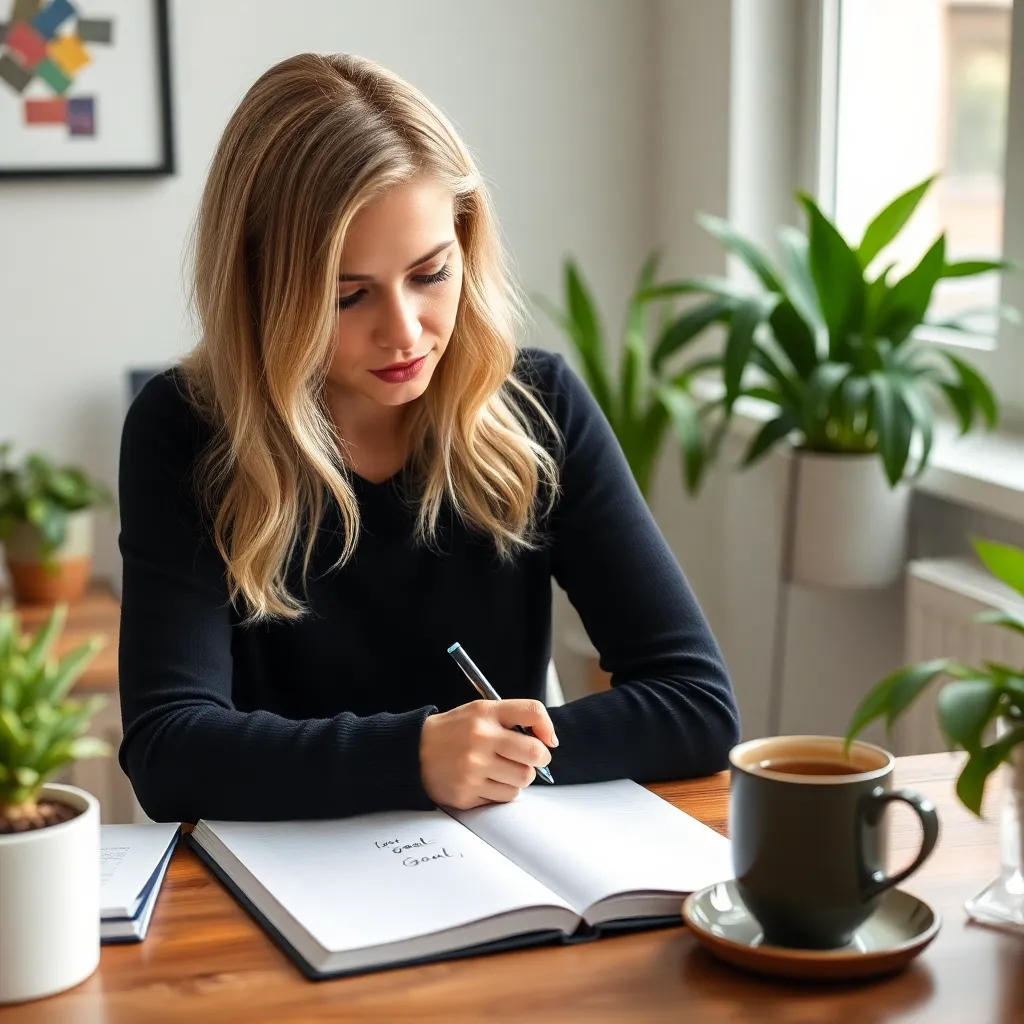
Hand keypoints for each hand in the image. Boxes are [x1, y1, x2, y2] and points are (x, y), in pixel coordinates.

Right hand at [419, 699, 557, 809]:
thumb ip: (510, 719)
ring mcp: (474, 768)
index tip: (548, 739)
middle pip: (534, 753)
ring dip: (520, 777)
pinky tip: (488, 781)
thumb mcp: (478, 712)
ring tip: (504, 770)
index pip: (532, 712)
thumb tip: (547, 740)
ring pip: (523, 779)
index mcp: (485, 713)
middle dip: (540, 758)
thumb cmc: (452, 732)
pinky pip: (505, 797)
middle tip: (533, 759)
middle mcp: (480, 739)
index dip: (547, 727)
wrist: (413, 753)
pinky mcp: (467, 793)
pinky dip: (503, 791)